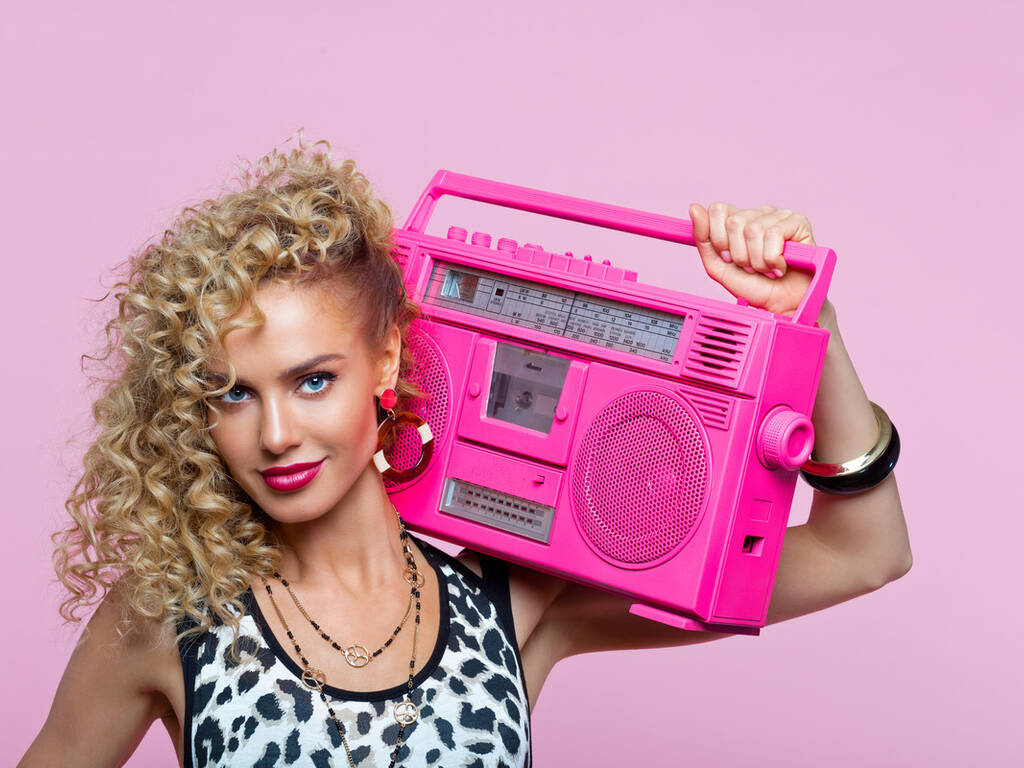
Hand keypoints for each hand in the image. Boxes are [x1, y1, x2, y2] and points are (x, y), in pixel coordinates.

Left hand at [688, 202, 816, 317]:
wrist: (780, 306)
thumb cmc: (754, 286)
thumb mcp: (718, 266)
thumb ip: (703, 239)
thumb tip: (694, 208)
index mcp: (739, 220)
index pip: (717, 210)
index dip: (718, 238)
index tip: (727, 257)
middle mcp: (759, 214)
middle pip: (734, 222)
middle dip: (738, 254)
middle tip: (750, 267)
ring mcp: (779, 216)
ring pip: (753, 230)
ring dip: (757, 260)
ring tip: (766, 269)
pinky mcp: (797, 222)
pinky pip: (774, 234)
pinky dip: (773, 259)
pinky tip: (780, 267)